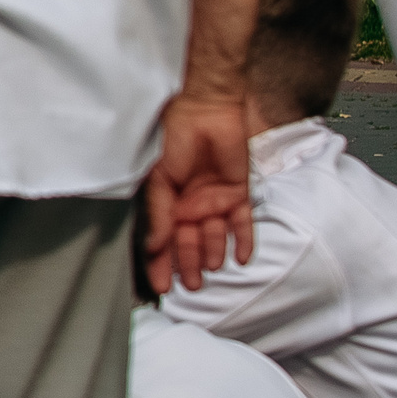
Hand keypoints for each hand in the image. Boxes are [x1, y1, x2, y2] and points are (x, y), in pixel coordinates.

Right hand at [143, 92, 255, 292]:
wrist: (207, 110)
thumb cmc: (174, 138)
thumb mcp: (158, 179)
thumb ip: (158, 214)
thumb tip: (153, 247)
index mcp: (166, 201)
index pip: (162, 239)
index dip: (160, 263)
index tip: (161, 287)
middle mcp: (189, 205)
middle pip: (189, 242)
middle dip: (188, 265)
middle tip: (191, 287)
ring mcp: (215, 200)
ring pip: (215, 236)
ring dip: (212, 254)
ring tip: (211, 269)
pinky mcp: (239, 193)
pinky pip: (243, 223)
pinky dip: (243, 241)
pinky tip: (243, 259)